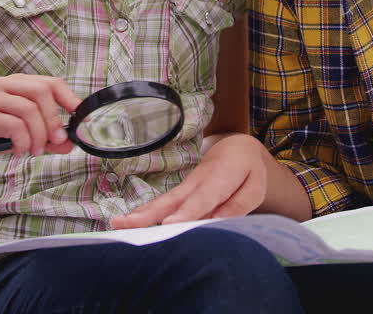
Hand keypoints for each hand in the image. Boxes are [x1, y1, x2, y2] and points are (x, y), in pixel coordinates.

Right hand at [0, 74, 82, 157]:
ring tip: (34, 150)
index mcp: (18, 84)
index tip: (80, 121)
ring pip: (28, 110)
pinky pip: (12, 126)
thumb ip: (47, 138)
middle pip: (41, 93)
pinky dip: (22, 141)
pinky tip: (17, 150)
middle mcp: (5, 85)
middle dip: (53, 120)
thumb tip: (71, 143)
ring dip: (38, 135)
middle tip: (56, 142)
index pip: (51, 83)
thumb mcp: (23, 134)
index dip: (70, 100)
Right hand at [111, 133, 266, 228]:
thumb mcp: (255, 187)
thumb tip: (218, 221)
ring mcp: (185, 187)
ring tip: (117, 223)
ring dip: (140, 213)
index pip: (202, 199)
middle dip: (150, 214)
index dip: (186, 212)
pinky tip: (127, 222)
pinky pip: (162, 204)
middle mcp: (196, 183)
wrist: (235, 148)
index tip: (169, 223)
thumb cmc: (248, 171)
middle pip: (172, 201)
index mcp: (218, 180)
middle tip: (128, 224)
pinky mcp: (180, 193)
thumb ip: (238, 204)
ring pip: (162, 202)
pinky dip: (144, 213)